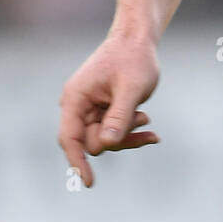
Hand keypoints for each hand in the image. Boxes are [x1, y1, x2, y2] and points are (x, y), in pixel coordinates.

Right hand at [58, 34, 160, 187]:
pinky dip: (132, 132)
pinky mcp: (103, 112)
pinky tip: (152, 134)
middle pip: (92, 142)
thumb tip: (106, 144)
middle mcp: (78, 106)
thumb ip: (119, 116)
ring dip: (128, 134)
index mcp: (76, 98)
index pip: (70, 138)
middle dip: (118, 138)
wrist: (138, 39)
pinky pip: (114, 132)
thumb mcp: (131, 88)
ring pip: (106, 140)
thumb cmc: (134, 58)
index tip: (89, 182)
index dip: (78, 162)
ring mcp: (90, 110)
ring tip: (147, 117)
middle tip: (142, 118)